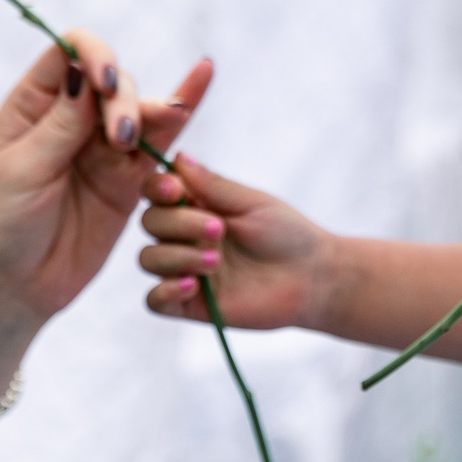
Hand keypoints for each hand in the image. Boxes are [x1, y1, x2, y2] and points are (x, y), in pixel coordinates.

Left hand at [0, 32, 215, 335]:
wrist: (17, 288)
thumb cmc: (1, 228)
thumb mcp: (20, 173)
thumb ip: (59, 126)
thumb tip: (83, 72)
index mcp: (32, 105)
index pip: (68, 53)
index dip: (93, 54)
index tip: (104, 81)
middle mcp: (70, 116)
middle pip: (111, 80)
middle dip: (123, 99)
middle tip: (122, 137)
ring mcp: (102, 146)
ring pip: (139, 108)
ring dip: (150, 112)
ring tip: (149, 132)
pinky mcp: (129, 177)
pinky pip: (159, 141)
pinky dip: (180, 113)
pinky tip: (200, 80)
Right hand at [138, 154, 335, 331]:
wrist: (313, 279)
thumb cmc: (288, 234)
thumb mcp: (252, 203)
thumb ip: (212, 185)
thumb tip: (177, 156)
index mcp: (198, 206)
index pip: (157, 192)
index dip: (157, 188)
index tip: (176, 191)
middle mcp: (186, 236)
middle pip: (150, 222)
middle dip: (178, 223)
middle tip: (220, 229)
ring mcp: (186, 269)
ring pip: (148, 259)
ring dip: (177, 256)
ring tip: (216, 261)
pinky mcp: (190, 304)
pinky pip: (154, 300)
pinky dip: (165, 291)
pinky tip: (193, 286)